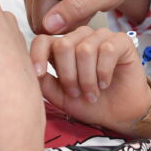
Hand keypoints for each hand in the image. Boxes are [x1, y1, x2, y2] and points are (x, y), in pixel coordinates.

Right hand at [0, 0, 150, 34]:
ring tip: (82, 7)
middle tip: (85, 11)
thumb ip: (78, 7)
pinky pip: (45, 21)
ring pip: (40, 23)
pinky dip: (61, 21)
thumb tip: (48, 24)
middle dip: (59, 24)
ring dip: (61, 23)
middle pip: (36, 18)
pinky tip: (76, 11)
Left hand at [31, 27, 150, 140]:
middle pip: (63, 45)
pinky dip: (104, 72)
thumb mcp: (60, 96)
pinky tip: (105, 83)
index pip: (43, 40)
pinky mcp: (121, 40)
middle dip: (69, 75)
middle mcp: (80, 37)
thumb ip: (45, 82)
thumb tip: (30, 69)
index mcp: (62, 48)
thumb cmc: (90, 103)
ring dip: (87, 79)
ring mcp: (101, 36)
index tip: (39, 74)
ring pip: (85, 50)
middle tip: (77, 93)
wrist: (119, 114)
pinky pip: (107, 50)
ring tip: (92, 93)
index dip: (38, 55)